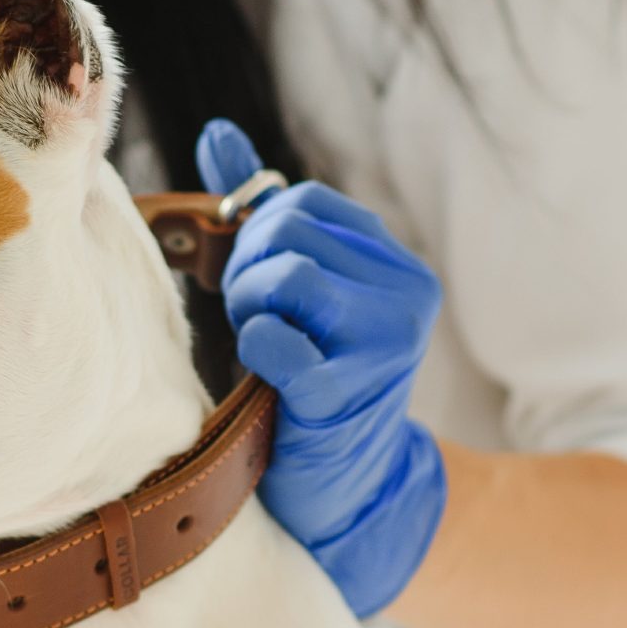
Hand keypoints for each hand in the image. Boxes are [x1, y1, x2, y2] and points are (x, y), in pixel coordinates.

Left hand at [197, 119, 447, 618]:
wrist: (340, 491)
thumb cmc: (307, 383)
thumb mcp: (295, 294)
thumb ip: (262, 215)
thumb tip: (219, 136)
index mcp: (395, 263)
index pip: (303, 201)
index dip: (255, 234)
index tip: (252, 283)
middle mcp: (407, 294)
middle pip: (288, 230)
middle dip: (246, 269)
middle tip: (251, 317)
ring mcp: (386, 344)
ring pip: (284, 275)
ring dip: (249, 307)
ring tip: (262, 342)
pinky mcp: (350, 394)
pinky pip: (274, 341)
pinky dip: (255, 351)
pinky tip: (267, 378)